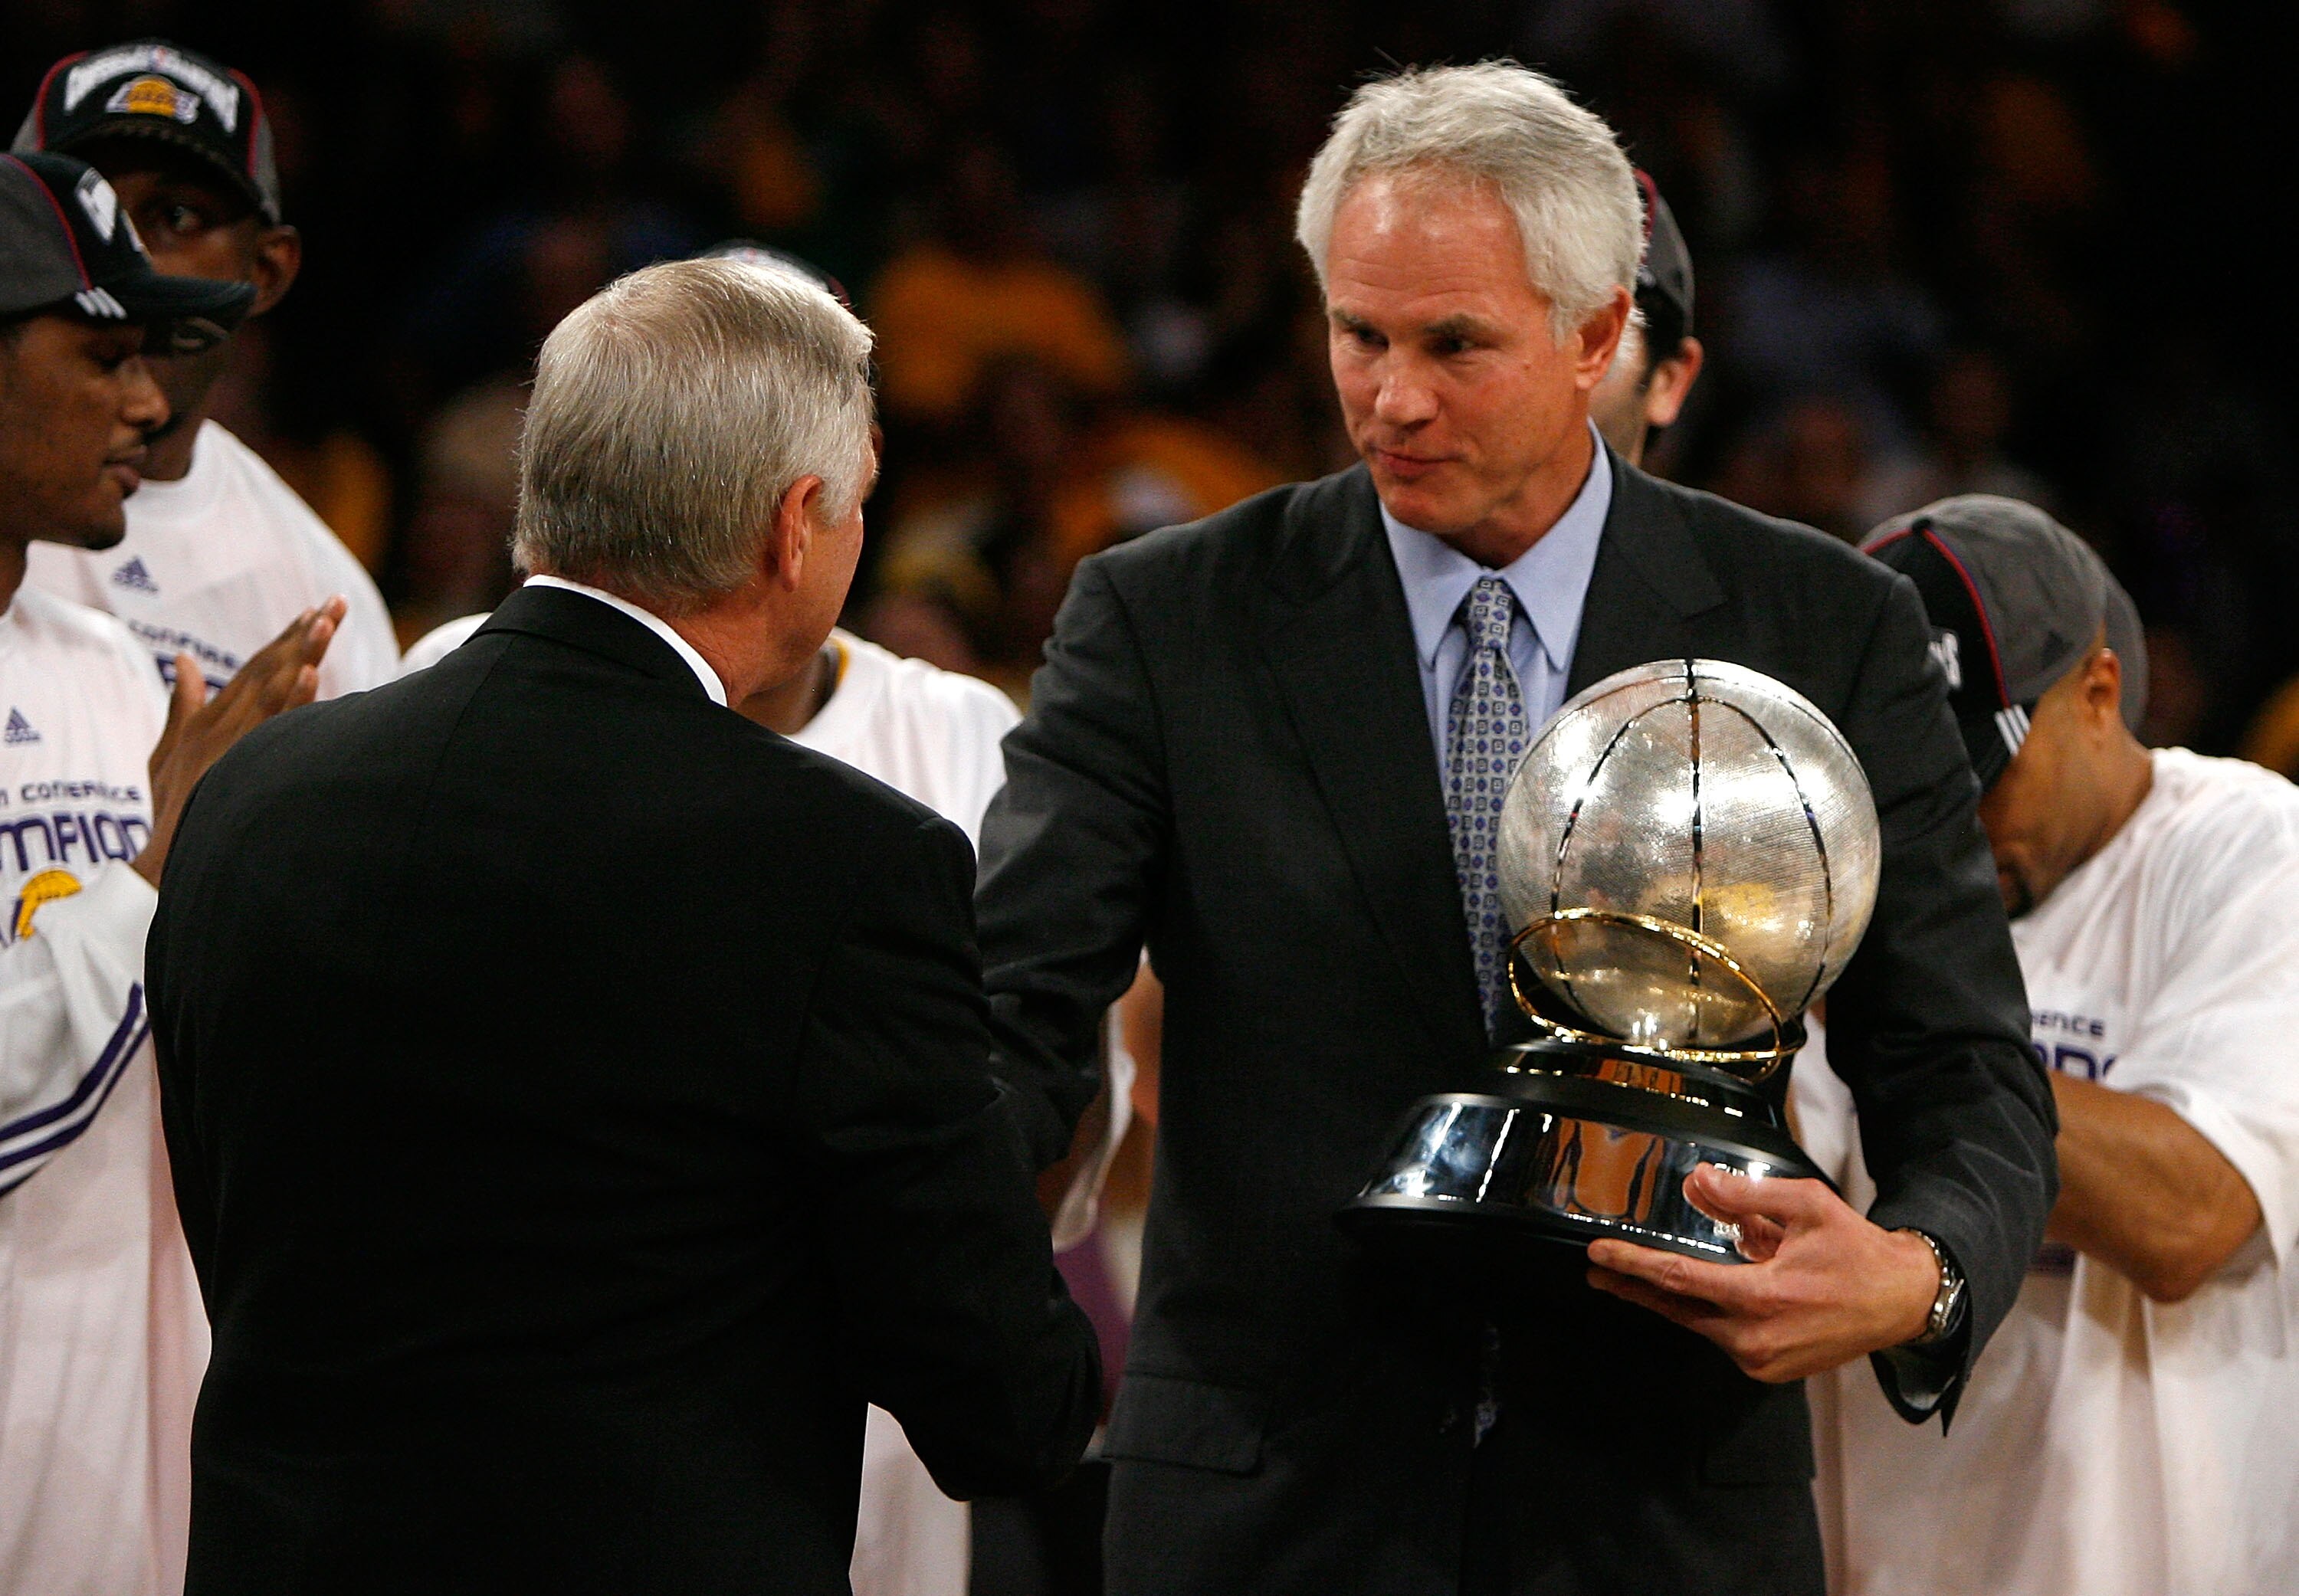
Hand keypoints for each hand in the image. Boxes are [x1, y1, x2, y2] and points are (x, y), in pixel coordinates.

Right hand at [132, 597, 347, 886]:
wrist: (167, 858)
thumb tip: (180, 659)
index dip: (285, 640)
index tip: (314, 614)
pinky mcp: (248, 765)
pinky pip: (278, 727)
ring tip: (325, 621)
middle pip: (270, 669)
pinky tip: (312, 675)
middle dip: (302, 634)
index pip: (255, 669)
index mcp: (209, 718)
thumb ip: (181, 704)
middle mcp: (224, 724)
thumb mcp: (166, 754)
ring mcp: (237, 743)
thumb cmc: (172, 810)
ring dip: (302, 653)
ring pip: (276, 689)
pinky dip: (295, 700)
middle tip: (333, 604)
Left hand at [1585, 1164, 1939, 1382]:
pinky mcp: (1769, 1371)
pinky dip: (1710, 1311)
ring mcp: (1762, 1361)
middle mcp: (1756, 1337)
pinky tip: (1709, 1289)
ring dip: (1672, 1298)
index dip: (1634, 1265)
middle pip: (1678, 1307)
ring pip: (1699, 1323)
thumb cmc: (1855, 1251)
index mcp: (1762, 1297)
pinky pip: (1724, 1336)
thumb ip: (1745, 1196)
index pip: (1680, 1279)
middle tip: (1598, 1270)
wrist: (1901, 1301)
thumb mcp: (1804, 1207)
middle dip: (1635, 1287)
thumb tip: (1697, 1182)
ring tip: (1640, 1275)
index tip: (1599, 1255)